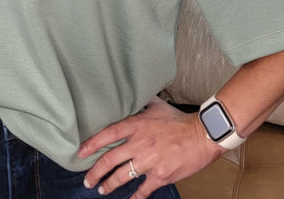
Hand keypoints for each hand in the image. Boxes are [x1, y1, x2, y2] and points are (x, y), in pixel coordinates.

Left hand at [79, 96, 220, 196]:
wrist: (202, 135)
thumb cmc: (179, 120)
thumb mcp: (157, 105)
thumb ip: (141, 103)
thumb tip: (130, 95)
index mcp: (137, 125)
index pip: (109, 133)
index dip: (92, 143)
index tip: (80, 152)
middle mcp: (140, 143)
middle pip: (110, 159)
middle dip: (95, 172)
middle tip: (88, 179)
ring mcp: (150, 161)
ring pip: (122, 176)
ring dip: (109, 185)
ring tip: (102, 190)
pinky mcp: (161, 175)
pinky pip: (143, 190)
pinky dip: (135, 197)